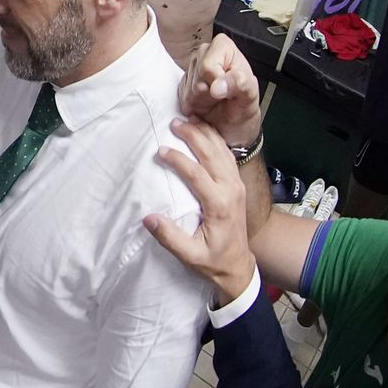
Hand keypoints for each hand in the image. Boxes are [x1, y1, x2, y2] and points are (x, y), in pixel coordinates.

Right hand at [144, 118, 258, 305]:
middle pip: (213, 155)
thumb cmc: (213, 262)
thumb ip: (170, 237)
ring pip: (222, 152)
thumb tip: (149, 218)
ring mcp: (237, 186)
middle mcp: (231, 191)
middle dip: (193, 136)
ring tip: (188, 119)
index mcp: (220, 206)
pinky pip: (228, 156)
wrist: (239, 268)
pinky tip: (204, 130)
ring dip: (205, 133)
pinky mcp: (237, 185)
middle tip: (174, 122)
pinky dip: (216, 140)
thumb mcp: (190, 256)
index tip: (160, 150)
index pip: (197, 175)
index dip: (178, 160)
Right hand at [178, 34, 262, 145]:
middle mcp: (204, 53)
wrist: (234, 124)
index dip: (215, 81)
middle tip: (221, 97)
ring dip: (200, 100)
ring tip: (215, 101)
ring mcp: (191, 67)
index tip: (225, 90)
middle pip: (196, 76)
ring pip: (188, 88)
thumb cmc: (243, 106)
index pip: (207, 66)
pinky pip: (181, 97)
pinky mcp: (183, 82)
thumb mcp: (250, 96)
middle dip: (207, 92)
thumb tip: (217, 86)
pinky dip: (193, 105)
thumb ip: (239, 84)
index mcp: (223, 47)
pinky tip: (205, 103)